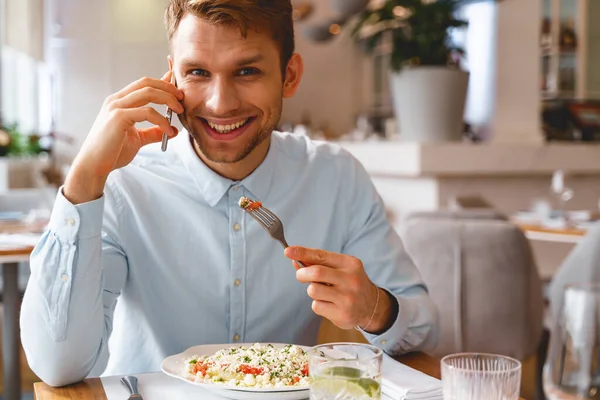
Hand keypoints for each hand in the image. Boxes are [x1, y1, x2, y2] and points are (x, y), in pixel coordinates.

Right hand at [64, 71, 183, 203]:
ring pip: (148, 92)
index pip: (143, 84)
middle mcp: (116, 100)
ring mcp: (116, 107)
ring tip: (180, 110)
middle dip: (168, 87)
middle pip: (147, 82)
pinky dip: (162, 120)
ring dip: (168, 99)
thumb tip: (172, 130)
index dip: (162, 81)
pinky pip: (147, 112)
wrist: (94, 166)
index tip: (178, 85)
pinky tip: (169, 131)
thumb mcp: (137, 139)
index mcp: (119, 102)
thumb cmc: (112, 152)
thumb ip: (153, 132)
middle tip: (182, 98)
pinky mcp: (118, 117)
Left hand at [284, 246, 394, 332]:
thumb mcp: (340, 269)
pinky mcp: (343, 314)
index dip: (302, 252)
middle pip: (316, 272)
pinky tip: (329, 304)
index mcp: (350, 263)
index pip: (321, 255)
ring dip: (312, 291)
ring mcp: (348, 298)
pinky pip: (317, 306)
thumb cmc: (349, 283)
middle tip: (301, 276)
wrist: (371, 306)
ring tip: (322, 292)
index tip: (288, 251)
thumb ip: (319, 264)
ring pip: (313, 290)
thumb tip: (295, 260)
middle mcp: (351, 279)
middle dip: (302, 274)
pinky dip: (318, 304)